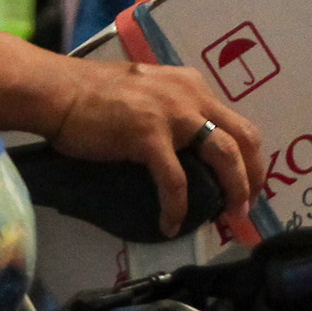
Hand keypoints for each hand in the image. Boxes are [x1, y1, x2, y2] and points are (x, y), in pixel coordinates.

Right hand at [40, 57, 255, 241]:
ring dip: (234, 190)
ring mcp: (173, 115)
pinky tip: (170, 224)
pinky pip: (176, 181)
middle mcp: (191, 95)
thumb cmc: (92, 94)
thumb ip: (170, 108)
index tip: (248, 182)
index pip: (236, 121)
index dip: (249, 156)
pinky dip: (177, 207)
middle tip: (247, 206)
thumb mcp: (147, 90)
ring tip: (229, 218)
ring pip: (224, 156)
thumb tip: (184, 142)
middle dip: (254, 175)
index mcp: (192, 85)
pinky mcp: (149, 136)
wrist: (58, 91)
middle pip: (243, 138)